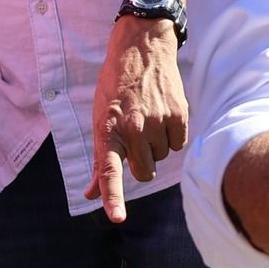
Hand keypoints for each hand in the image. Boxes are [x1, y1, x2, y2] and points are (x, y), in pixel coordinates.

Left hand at [84, 16, 186, 222]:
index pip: (109, 171)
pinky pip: (178, 144)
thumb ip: (99, 160)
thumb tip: (90, 194)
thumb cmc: (115, 87)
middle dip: (141, 161)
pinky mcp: (178, 114)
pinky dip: (172, 136)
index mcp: (108, 130)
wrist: (142, 49)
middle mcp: (133, 128)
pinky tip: (163, 115)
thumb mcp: (99, 119)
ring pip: (162, 158)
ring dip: (156, 145)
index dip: (113, 197)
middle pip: (144, 172)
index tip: (117, 218)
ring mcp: (157, 121)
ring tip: (148, 118)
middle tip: (135, 136)